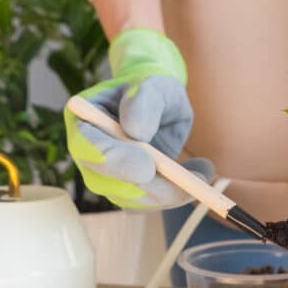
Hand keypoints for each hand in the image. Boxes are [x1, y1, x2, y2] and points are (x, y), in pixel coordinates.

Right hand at [65, 28, 210, 208]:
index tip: (148, 166)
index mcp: (84, 119)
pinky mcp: (127, 190)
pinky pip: (148, 203)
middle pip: (105, 182)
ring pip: (129, 200)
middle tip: (188, 182)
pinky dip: (176, 195)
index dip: (114, 160)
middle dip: (147, 187)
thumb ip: (145, 100)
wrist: (158, 102)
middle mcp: (88, 153)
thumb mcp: (155, 84)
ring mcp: (105, 175)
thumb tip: (135, 131)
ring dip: (169, 194)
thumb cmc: (153, 88)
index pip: (86, 146)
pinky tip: (200, 174)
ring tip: (203, 175)